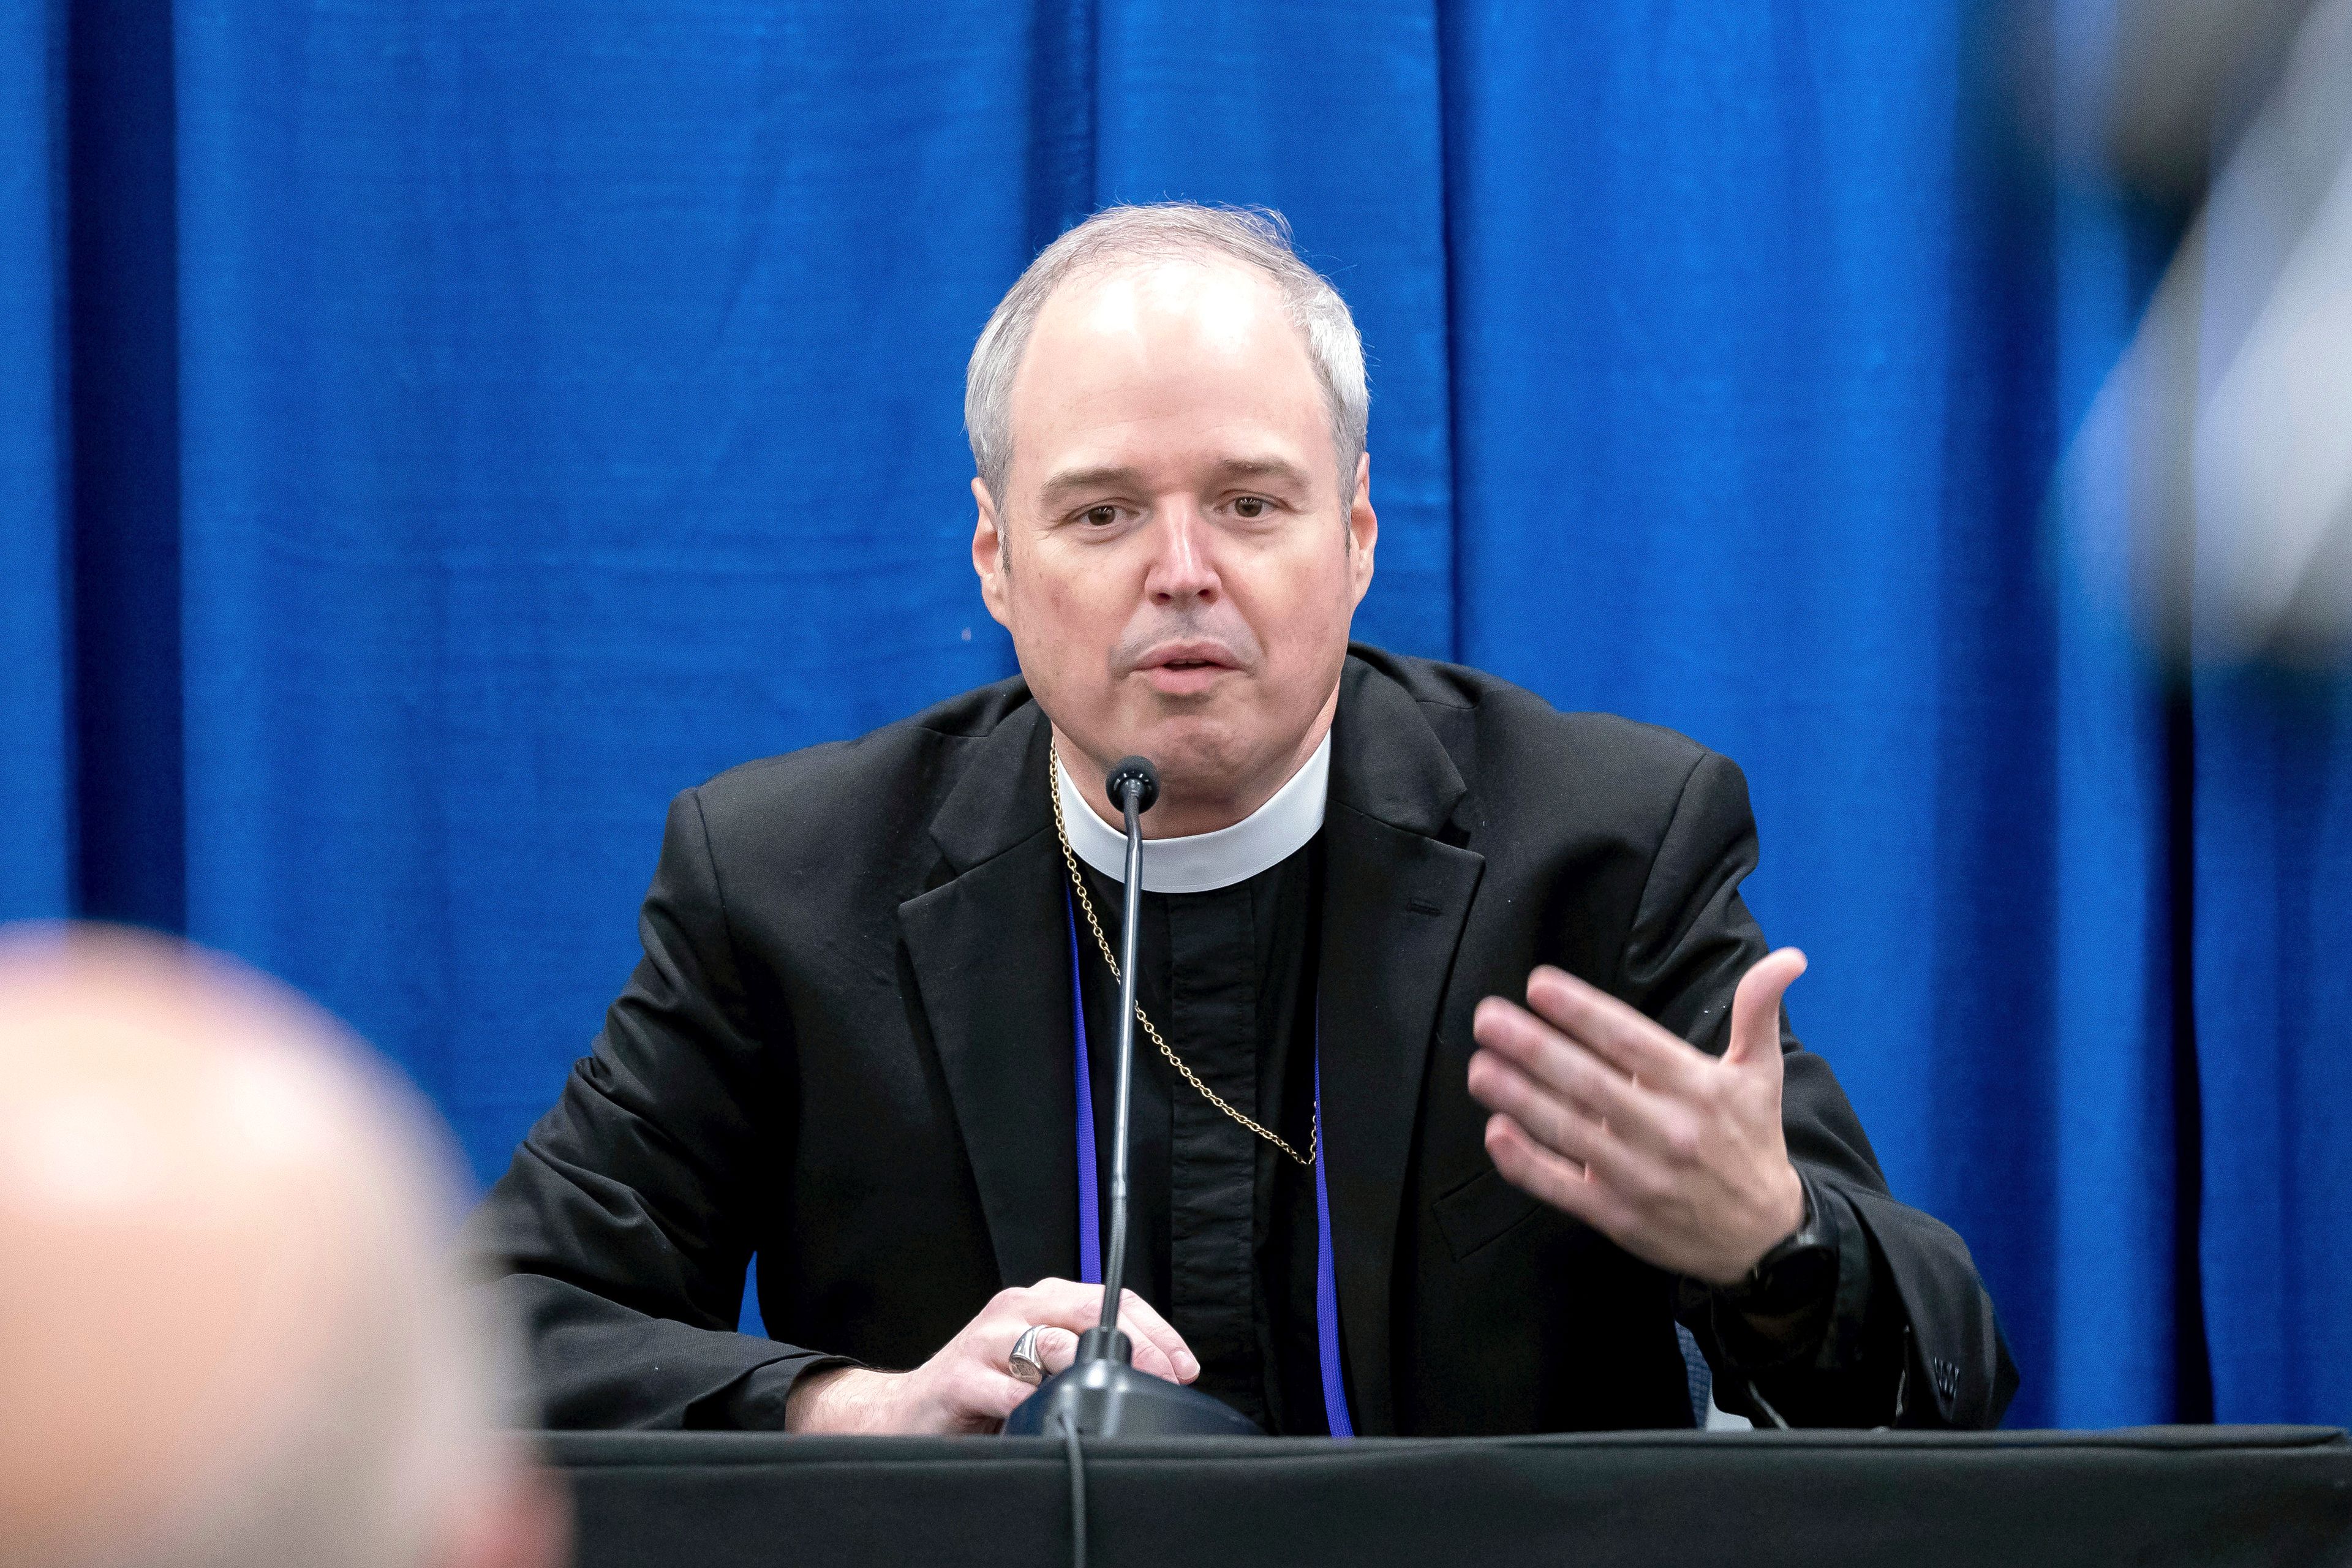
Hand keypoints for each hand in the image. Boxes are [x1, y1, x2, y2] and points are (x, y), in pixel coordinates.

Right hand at [783, 1278, 1199, 1433]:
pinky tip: (1050, 1416)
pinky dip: (1035, 1404)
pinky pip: (1007, 1389)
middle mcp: (1016, 1310)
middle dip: (1137, 1347)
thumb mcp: (1042, 1367)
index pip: (1113, 1298)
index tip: (1184, 1366)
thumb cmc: (984, 1389)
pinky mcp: (959, 1376)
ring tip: (1114, 1392)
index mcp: (1043, 1302)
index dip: (1156, 1331)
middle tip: (1164, 1379)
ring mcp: (986, 1340)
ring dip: (1088, 1369)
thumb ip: (1086, 1359)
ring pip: (1050, 1342)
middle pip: (1089, 1311)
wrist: (909, 1412)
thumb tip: (1155, 1377)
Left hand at [1466, 952, 1809, 1285]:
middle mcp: (1665, 1129)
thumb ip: (1759, 1012)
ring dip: (1518, 1096)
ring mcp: (1637, 1175)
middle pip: (1588, 1081)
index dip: (1582, 1011)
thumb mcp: (1761, 1074)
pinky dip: (1526, 1162)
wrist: (1765, 1239)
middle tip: (1487, 1017)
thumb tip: (1788, 957)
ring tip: (1479, 1066)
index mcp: (1695, 1087)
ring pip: (1567, 1130)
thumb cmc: (1752, 1143)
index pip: (1629, 1040)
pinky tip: (1495, 1132)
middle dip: (1533, 1047)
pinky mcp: (1617, 1215)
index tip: (1538, 985)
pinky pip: (1561, 1186)